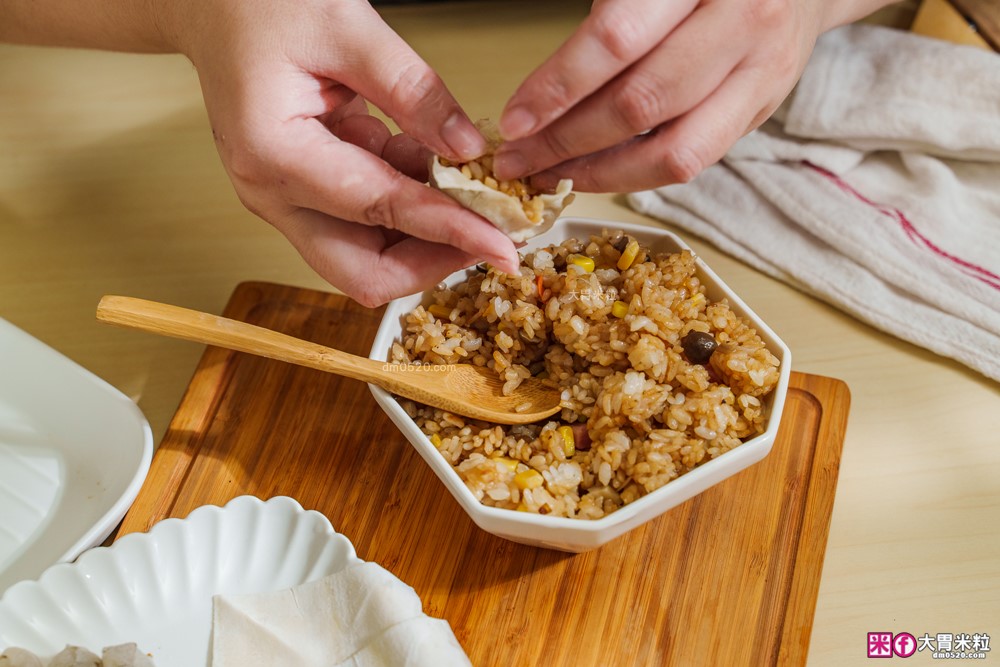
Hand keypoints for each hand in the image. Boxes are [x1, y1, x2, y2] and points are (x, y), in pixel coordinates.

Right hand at [160, 0, 519, 306]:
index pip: (380, 212)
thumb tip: (468, 150)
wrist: (212, 5)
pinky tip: (421, 156)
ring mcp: (284, 200)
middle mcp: (272, 195)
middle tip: (488, 232)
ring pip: (366, 257)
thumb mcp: (347, 27)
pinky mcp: (303, 193)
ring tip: (459, 179)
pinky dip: (405, 203)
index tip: (503, 246)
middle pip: (363, 273)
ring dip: (422, 232)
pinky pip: (363, 224)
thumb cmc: (258, 3)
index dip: (450, 232)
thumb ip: (412, 91)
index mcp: (274, 155)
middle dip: (432, 262)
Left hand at [493, 0, 889, 192]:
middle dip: (566, 141)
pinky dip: (634, 174)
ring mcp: (759, 73)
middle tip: (518, 160)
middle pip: (641, 103)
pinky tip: (593, 171)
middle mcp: (741, 21)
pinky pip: (692, 162)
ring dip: (598, 172)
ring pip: (672, 150)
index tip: (515, 119)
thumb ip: (611, 21)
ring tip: (550, 175)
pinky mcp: (761, 111)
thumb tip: (539, 94)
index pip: (617, 39)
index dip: (558, 86)